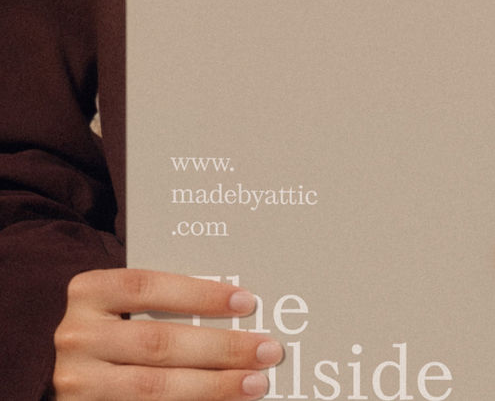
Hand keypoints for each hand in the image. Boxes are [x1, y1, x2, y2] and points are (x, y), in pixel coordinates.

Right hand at [52, 268, 282, 399]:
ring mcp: (76, 383)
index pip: (149, 286)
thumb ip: (162, 300)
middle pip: (159, 343)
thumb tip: (237, 304)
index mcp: (89, 292)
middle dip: (221, 348)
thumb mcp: (120, 302)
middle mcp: (78, 337)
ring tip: (254, 383)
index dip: (199, 293)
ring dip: (213, 387)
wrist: (47, 363)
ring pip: (154, 388)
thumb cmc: (106, 324)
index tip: (246, 301)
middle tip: (267, 350)